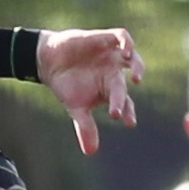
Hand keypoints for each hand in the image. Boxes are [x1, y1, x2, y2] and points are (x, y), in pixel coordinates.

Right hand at [36, 28, 144, 154]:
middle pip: (126, 84)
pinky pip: (121, 37)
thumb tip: (91, 152)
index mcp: (111, 90)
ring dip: (137, 66)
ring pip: (131, 59)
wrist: (51, 62)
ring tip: (136, 78)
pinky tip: (127, 51)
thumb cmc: (67, 86)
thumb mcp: (76, 109)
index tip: (128, 122)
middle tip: (120, 110)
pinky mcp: (105, 39)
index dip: (128, 112)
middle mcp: (114, 73)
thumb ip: (85, 127)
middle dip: (123, 98)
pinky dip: (127, 43)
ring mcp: (111, 56)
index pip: (125, 102)